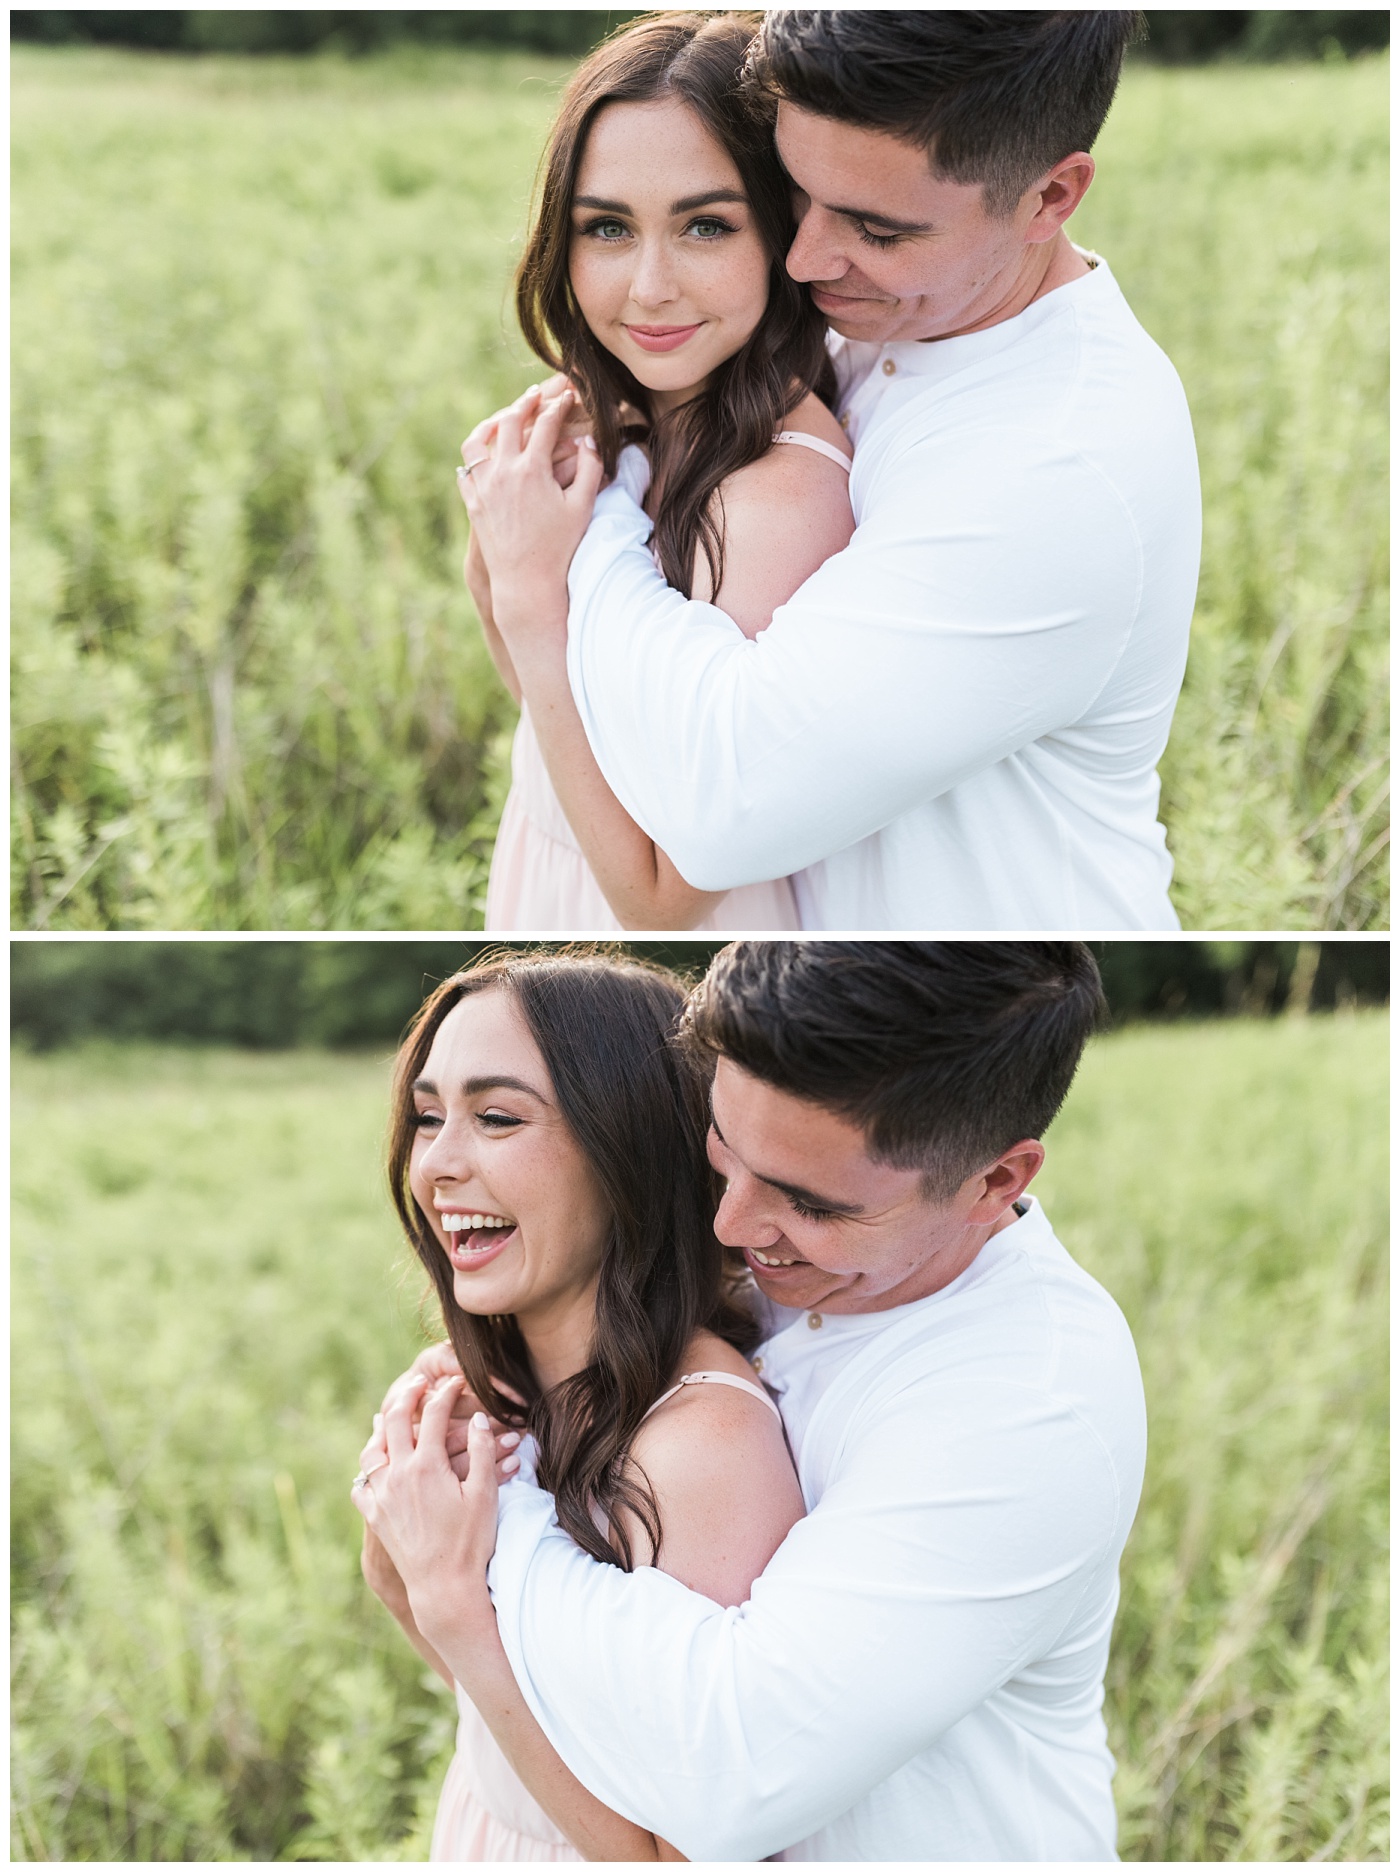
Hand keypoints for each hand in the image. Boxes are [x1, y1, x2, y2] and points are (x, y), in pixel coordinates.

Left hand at [350, 1375, 516, 1644]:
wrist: (443, 1588)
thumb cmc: (471, 1542)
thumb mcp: (485, 1494)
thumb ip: (481, 1452)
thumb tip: (477, 1419)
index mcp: (427, 1466)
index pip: (434, 1414)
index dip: (445, 1393)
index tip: (455, 1383)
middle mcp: (398, 1475)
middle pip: (396, 1421)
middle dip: (408, 1396)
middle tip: (419, 1383)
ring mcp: (382, 1496)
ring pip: (372, 1450)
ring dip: (381, 1427)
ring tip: (389, 1414)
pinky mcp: (375, 1517)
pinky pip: (361, 1485)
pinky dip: (367, 1469)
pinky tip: (375, 1465)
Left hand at [457, 388, 605, 613]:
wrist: (526, 582)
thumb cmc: (559, 548)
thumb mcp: (582, 508)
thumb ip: (590, 469)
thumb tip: (588, 441)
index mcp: (532, 470)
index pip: (546, 424)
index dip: (559, 407)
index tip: (568, 398)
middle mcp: (503, 472)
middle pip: (509, 421)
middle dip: (525, 404)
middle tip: (536, 396)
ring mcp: (483, 486)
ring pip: (478, 440)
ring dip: (491, 423)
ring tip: (503, 418)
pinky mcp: (472, 502)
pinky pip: (466, 468)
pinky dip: (476, 455)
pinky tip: (486, 454)